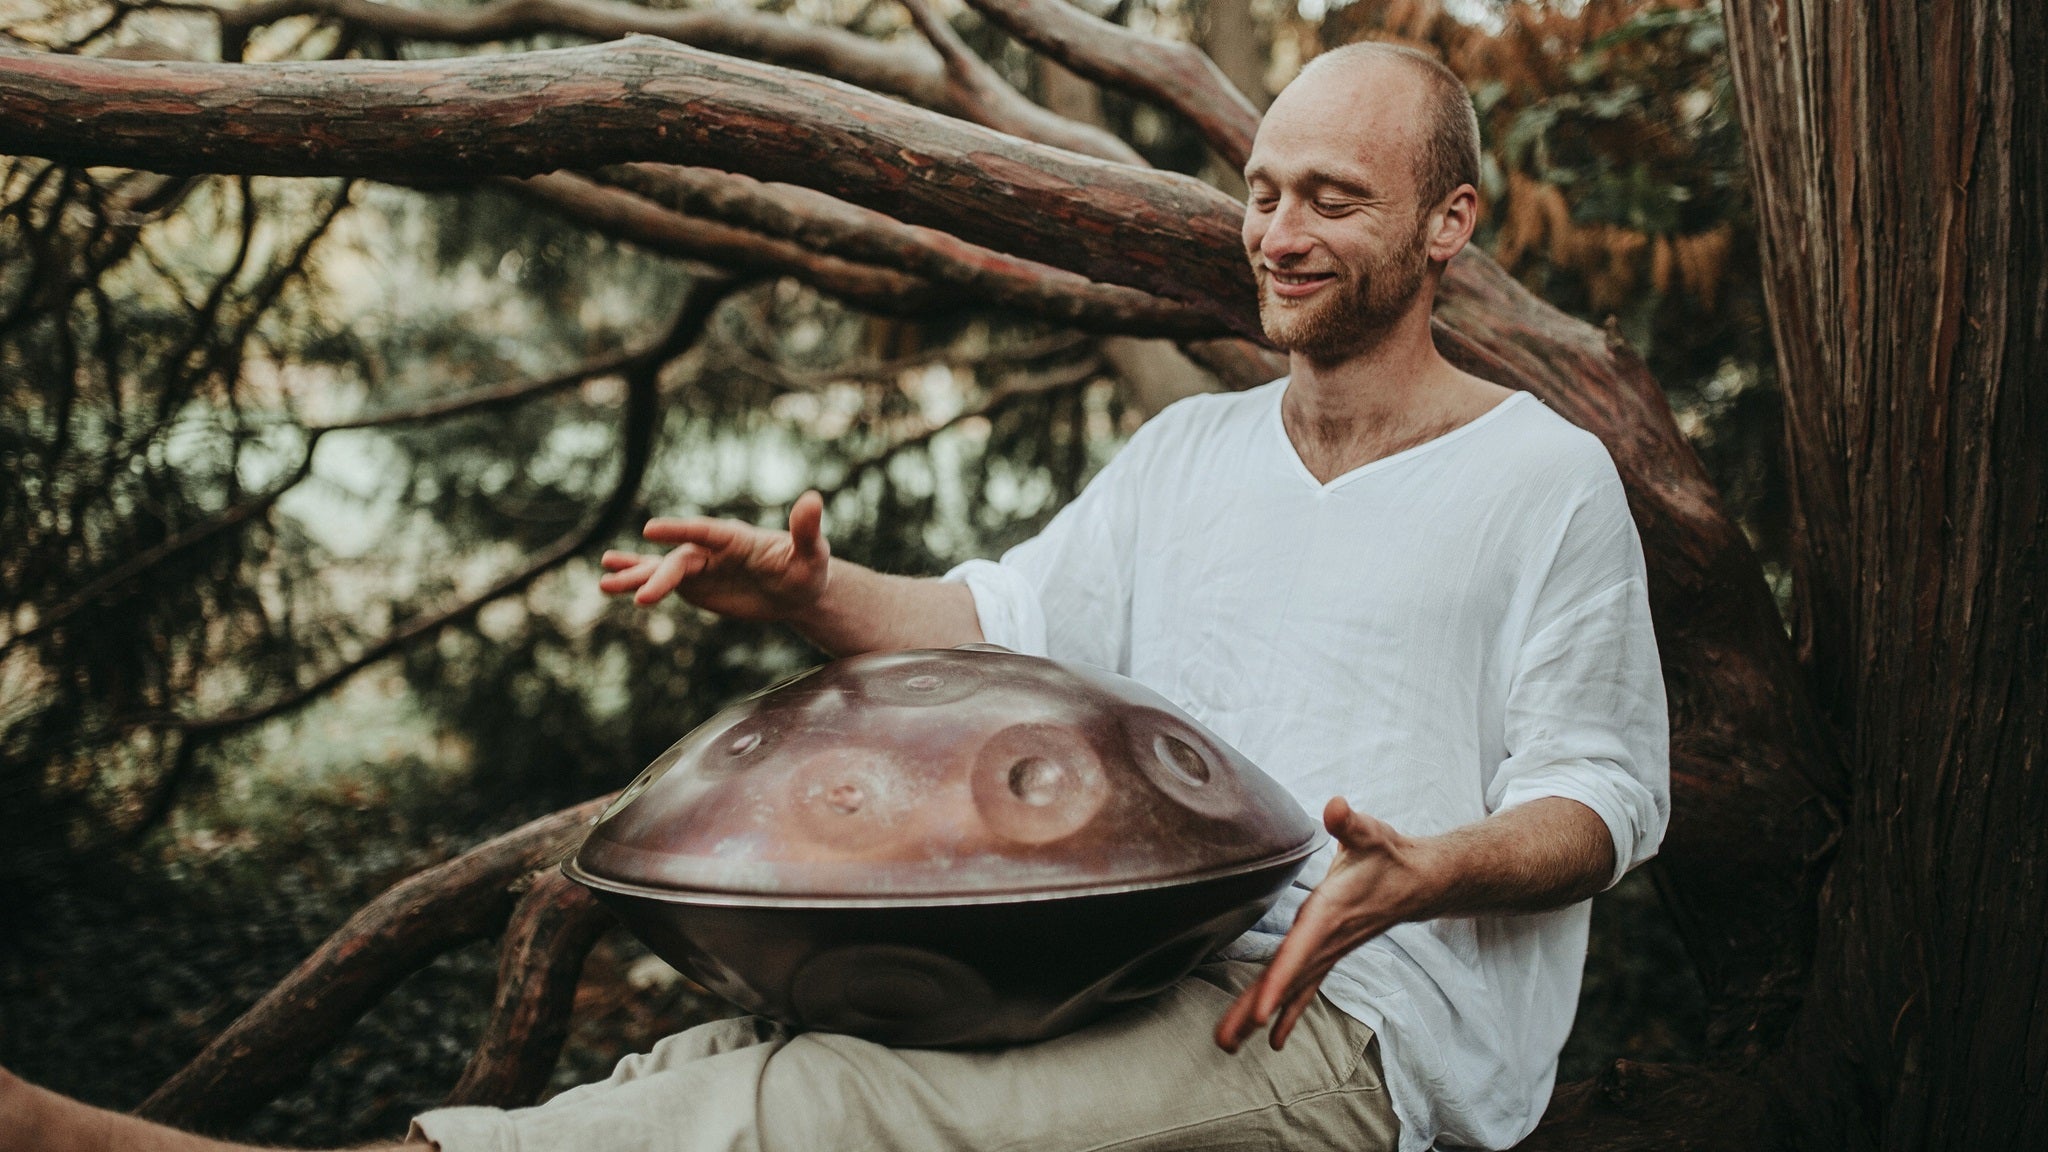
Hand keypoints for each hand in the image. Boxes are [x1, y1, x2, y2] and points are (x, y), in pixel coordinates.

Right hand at [599, 490, 830, 621]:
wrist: (797, 590)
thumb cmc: (807, 569)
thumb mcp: (811, 554)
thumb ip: (806, 529)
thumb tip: (814, 498)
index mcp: (736, 538)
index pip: (705, 532)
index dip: (680, 530)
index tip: (651, 529)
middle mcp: (712, 548)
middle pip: (681, 560)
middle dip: (661, 576)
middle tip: (642, 596)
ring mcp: (699, 565)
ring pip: (662, 569)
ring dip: (635, 575)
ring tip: (605, 583)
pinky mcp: (693, 583)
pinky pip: (660, 580)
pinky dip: (636, 578)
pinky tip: (610, 581)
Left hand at [1215, 797, 1443, 1052]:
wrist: (1419, 881)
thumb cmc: (1387, 854)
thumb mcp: (1370, 833)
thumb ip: (1350, 823)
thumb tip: (1336, 807)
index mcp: (1330, 912)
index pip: (1301, 951)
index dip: (1280, 981)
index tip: (1259, 1013)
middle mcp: (1327, 939)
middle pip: (1287, 980)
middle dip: (1255, 1009)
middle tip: (1224, 1040)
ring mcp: (1328, 951)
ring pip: (1291, 989)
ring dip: (1257, 1016)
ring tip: (1226, 1044)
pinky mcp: (1328, 953)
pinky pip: (1304, 988)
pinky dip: (1286, 1012)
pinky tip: (1270, 1039)